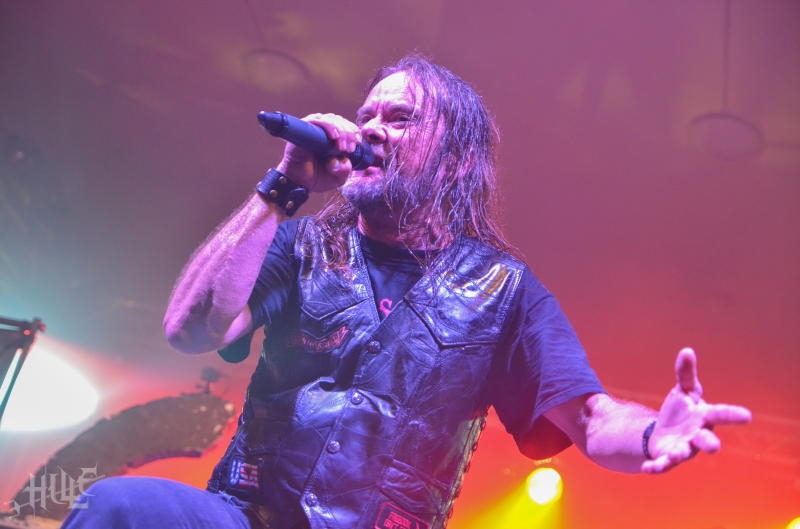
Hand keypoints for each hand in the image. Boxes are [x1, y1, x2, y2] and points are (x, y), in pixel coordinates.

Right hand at [276, 113, 361, 191]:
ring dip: (341, 130)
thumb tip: (344, 160)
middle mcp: (322, 130)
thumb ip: (345, 170)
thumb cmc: (317, 178)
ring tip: (342, 147)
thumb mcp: (338, 177)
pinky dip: (327, 126)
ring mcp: (312, 128)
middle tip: (350, 149)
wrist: (299, 184)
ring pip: (330, 118)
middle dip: (349, 133)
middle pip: (339, 120)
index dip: (354, 131)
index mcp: (332, 137)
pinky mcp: (301, 130)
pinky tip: (334, 137)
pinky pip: (315, 120)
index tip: (357, 142)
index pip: (346, 125)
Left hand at [642, 347, 751, 472]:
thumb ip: (686, 374)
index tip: (747, 416)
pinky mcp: (667, 457)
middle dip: (710, 444)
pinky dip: (655, 466)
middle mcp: (697, 435)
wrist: (667, 432)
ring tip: (675, 454)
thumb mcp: (684, 391)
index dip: (733, 415)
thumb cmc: (683, 410)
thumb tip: (686, 350)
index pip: (720, 414)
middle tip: (715, 447)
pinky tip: (646, 467)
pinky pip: (662, 464)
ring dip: (680, 454)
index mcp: (704, 417)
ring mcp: (684, 448)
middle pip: (706, 440)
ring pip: (684, 454)